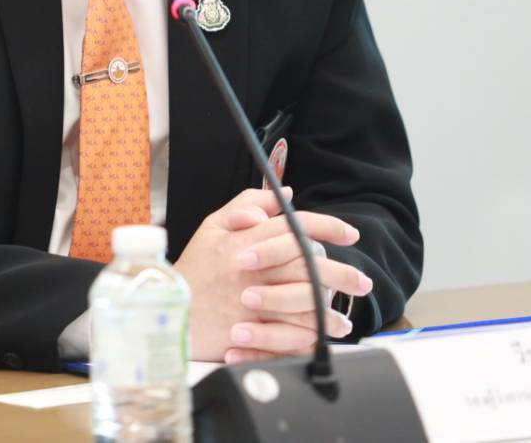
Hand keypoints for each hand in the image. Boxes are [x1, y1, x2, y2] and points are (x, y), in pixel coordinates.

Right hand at [174, 188, 371, 362]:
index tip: (350, 234)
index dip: (327, 227)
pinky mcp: (248, 329)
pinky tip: (323, 337)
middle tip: (362, 281)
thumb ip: (248, 204)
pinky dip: (309, 334)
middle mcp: (251, 269)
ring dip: (330, 310)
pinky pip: (288, 332)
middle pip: (307, 265)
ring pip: (303, 302)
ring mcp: (251, 301)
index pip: (294, 226)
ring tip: (346, 317)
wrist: (168, 310)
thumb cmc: (193, 269)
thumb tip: (285, 194)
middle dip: (342, 273)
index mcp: (244, 240)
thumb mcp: (213, 226)